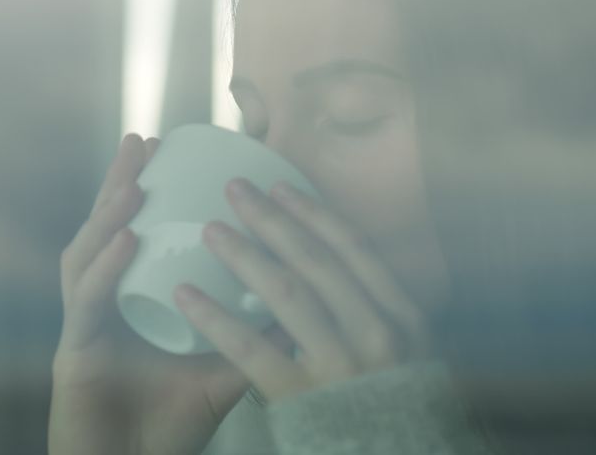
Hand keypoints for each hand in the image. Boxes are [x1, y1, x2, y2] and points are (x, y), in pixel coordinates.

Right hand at [50, 135, 288, 454]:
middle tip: (143, 141)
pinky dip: (105, 268)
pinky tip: (126, 239)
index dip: (147, 195)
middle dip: (120, 183)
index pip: (134, 237)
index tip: (173, 155)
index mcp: (129, 302)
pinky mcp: (73, 356)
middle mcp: (100, 307)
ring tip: (135, 178)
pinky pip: (88, 304)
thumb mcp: (222, 372)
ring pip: (87, 257)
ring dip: (108, 213)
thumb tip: (305, 302)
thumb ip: (256, 339)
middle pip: (105, 233)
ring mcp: (83, 329)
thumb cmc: (172, 426)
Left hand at [173, 177, 433, 401]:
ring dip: (244, 255)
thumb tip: (338, 261)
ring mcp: (341, 365)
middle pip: (316, 262)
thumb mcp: (410, 354)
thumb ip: (380, 312)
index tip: (281, 185)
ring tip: (210, 230)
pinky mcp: (303, 397)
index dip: (314, 214)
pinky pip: (251, 349)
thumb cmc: (395, 409)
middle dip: (272, 220)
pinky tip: (186, 295)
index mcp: (405, 317)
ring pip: (286, 295)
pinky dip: (215, 317)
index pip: (354, 250)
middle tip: (234, 190)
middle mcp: (378, 334)